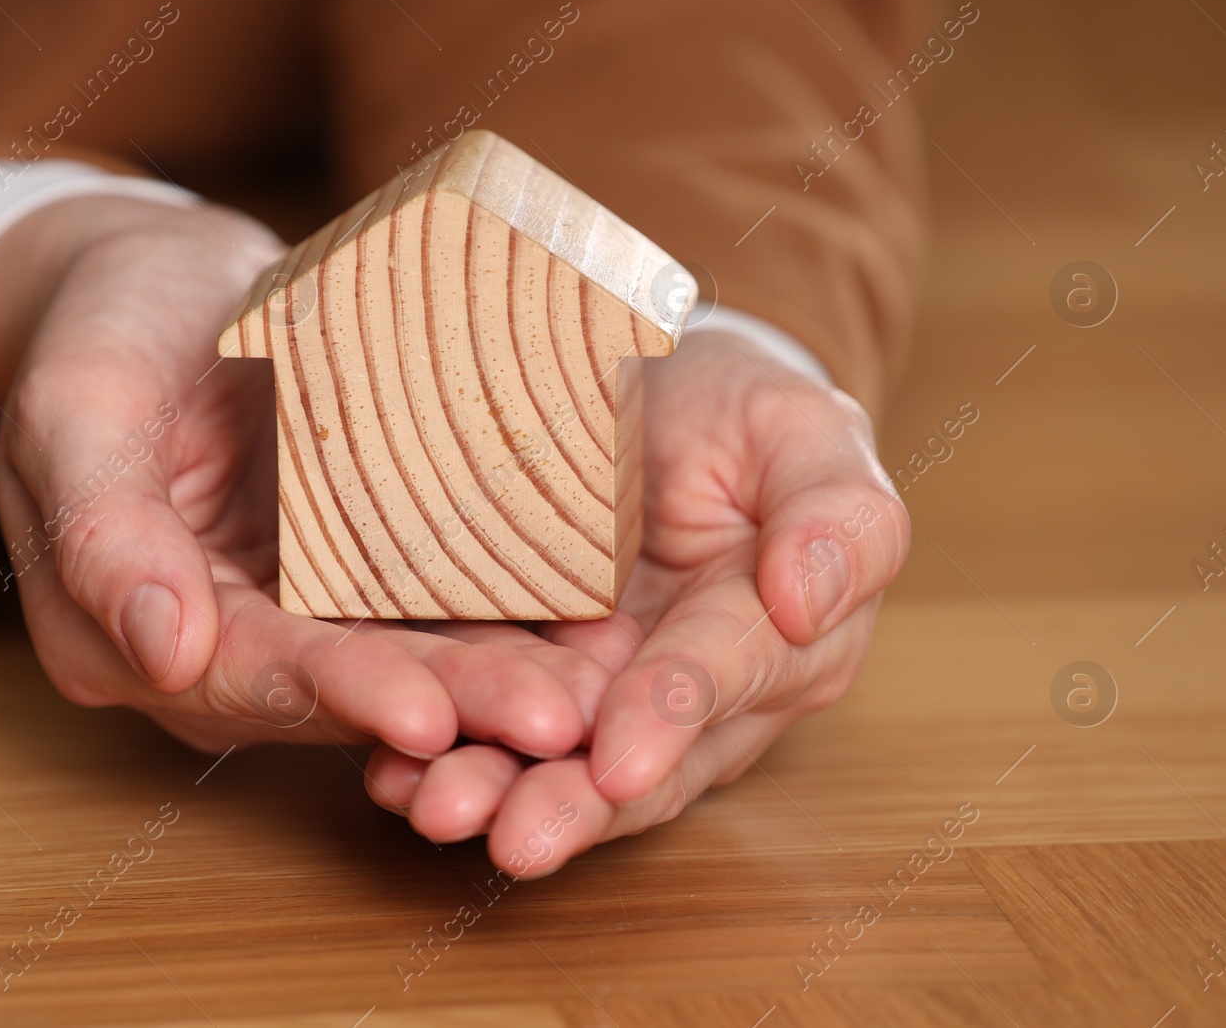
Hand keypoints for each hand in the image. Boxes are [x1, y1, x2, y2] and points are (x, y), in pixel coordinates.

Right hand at [0, 195, 611, 760]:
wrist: (157, 282)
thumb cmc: (101, 330)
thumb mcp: (75, 409)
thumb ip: (101, 533)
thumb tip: (165, 653)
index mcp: (129, 634)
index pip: (244, 677)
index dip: (339, 700)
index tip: (429, 718)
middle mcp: (220, 647)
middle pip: (340, 687)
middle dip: (452, 706)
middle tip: (557, 721)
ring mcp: (293, 611)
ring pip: (400, 658)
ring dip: (492, 683)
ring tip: (588, 695)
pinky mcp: (351, 572)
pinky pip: (427, 603)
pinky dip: (501, 622)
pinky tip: (584, 633)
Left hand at [363, 330, 909, 873]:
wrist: (654, 388)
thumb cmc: (742, 412)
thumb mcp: (804, 434)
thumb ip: (836, 516)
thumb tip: (811, 604)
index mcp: (775, 640)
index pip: (722, 680)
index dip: (670, 717)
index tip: (617, 759)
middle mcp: (693, 695)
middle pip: (638, 765)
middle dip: (573, 803)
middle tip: (516, 837)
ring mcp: (604, 695)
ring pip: (556, 764)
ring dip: (497, 792)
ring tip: (434, 808)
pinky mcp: (528, 676)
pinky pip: (487, 725)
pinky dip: (438, 753)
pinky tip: (388, 772)